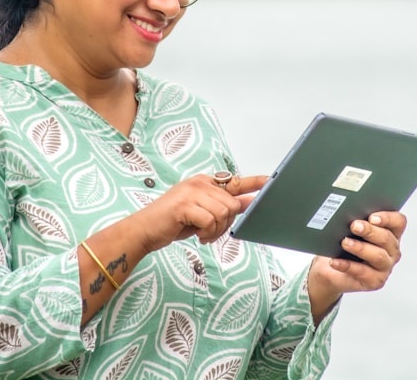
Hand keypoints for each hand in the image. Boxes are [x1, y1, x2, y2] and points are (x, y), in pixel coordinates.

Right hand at [133, 173, 268, 251]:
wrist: (145, 230)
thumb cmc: (173, 222)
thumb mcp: (201, 213)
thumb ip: (223, 206)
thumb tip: (248, 203)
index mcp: (204, 182)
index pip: (236, 181)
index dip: (255, 182)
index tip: (271, 181)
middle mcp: (199, 183)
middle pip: (231, 205)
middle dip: (225, 225)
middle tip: (210, 232)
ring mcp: (191, 192)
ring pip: (223, 214)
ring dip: (215, 231)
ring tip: (201, 233)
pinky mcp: (184, 204)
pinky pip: (210, 221)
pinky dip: (206, 233)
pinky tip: (196, 235)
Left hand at [307, 211, 406, 320]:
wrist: (332, 269)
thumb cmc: (345, 244)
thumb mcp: (351, 230)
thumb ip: (356, 221)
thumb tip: (349, 212)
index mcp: (391, 233)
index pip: (398, 222)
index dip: (388, 218)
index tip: (372, 217)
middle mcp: (392, 250)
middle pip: (387, 238)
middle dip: (370, 231)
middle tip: (354, 226)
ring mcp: (385, 267)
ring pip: (378, 256)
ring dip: (360, 248)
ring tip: (345, 243)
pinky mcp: (375, 281)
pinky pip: (363, 272)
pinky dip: (347, 265)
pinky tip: (335, 261)